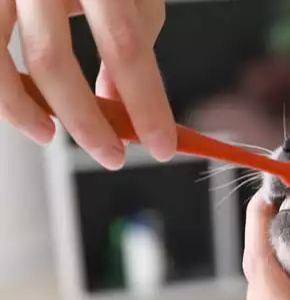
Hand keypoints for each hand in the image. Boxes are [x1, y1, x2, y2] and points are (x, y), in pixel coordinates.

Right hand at [0, 0, 174, 168]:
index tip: (164, 144)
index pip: (126, 47)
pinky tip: (22, 112)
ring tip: (51, 137)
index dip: (147, 104)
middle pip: (53, 61)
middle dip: (87, 123)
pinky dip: (0, 92)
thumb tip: (123, 108)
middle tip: (113, 156)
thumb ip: (133, 44)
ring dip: (25, 112)